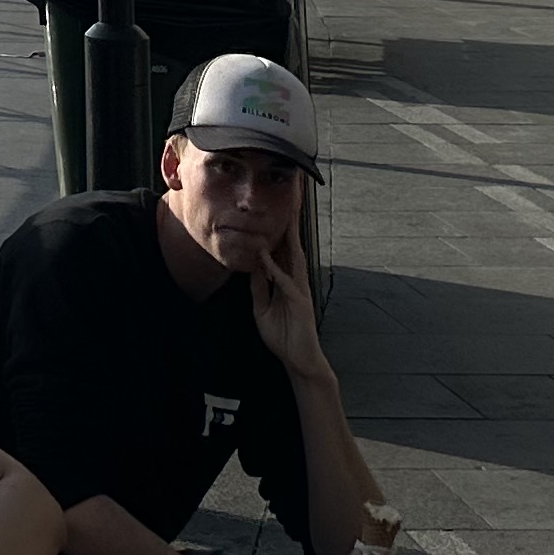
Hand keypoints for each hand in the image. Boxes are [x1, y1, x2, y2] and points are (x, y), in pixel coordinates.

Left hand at [245, 197, 331, 381]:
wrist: (298, 361)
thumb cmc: (283, 335)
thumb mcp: (262, 307)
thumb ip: (259, 286)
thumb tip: (253, 266)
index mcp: (287, 279)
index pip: (284, 246)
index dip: (281, 225)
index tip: (279, 203)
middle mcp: (296, 279)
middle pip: (294, 243)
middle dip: (293, 219)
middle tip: (293, 193)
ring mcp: (300, 289)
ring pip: (295, 256)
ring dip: (290, 234)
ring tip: (288, 212)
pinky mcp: (300, 303)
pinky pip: (285, 282)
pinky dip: (275, 269)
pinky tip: (266, 256)